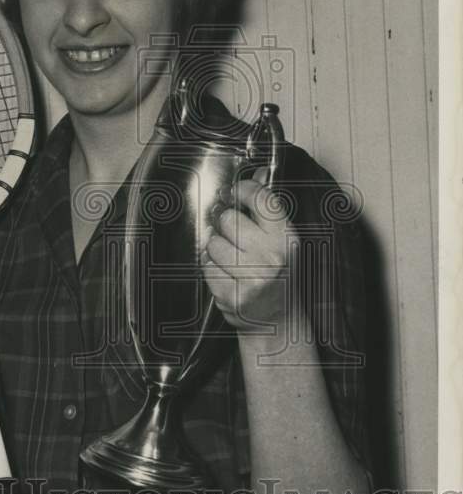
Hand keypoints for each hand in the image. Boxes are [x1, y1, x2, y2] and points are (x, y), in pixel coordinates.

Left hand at [200, 167, 293, 330]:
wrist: (277, 321)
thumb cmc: (279, 276)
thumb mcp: (281, 241)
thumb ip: (268, 209)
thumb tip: (260, 172)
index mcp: (287, 239)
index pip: (262, 200)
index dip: (242, 189)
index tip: (232, 192)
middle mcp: (272, 257)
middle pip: (229, 220)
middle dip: (225, 225)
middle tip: (232, 235)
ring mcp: (252, 279)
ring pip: (213, 244)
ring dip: (216, 249)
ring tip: (231, 260)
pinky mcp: (232, 296)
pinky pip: (206, 268)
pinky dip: (211, 269)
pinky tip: (227, 275)